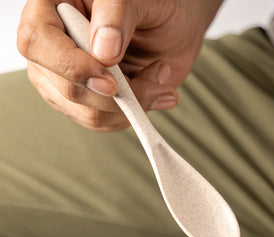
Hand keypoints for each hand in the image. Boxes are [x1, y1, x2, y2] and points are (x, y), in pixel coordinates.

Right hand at [17, 0, 223, 130]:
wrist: (171, 24)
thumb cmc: (151, 2)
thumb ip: (116, 15)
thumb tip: (102, 53)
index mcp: (51, 6)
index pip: (38, 42)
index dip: (72, 67)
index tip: (111, 82)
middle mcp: (51, 44)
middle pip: (66, 88)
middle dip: (118, 95)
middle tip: (157, 74)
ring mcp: (64, 77)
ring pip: (87, 113)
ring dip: (132, 105)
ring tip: (159, 75)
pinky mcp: (84, 100)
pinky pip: (103, 122)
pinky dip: (134, 112)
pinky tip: (153, 89)